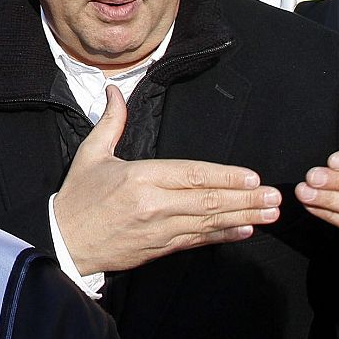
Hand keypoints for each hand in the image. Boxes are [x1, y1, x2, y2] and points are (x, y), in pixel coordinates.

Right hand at [52, 85, 279, 273]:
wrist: (63, 241)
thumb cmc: (78, 196)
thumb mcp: (91, 154)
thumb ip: (111, 123)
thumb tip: (115, 90)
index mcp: (139, 177)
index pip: (191, 174)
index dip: (224, 176)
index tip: (251, 177)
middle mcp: (154, 204)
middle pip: (208, 200)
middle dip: (245, 198)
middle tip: (274, 197)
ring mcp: (160, 229)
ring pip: (209, 222)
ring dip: (244, 217)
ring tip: (270, 213)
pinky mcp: (160, 248)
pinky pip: (199, 241)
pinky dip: (224, 236)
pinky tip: (245, 230)